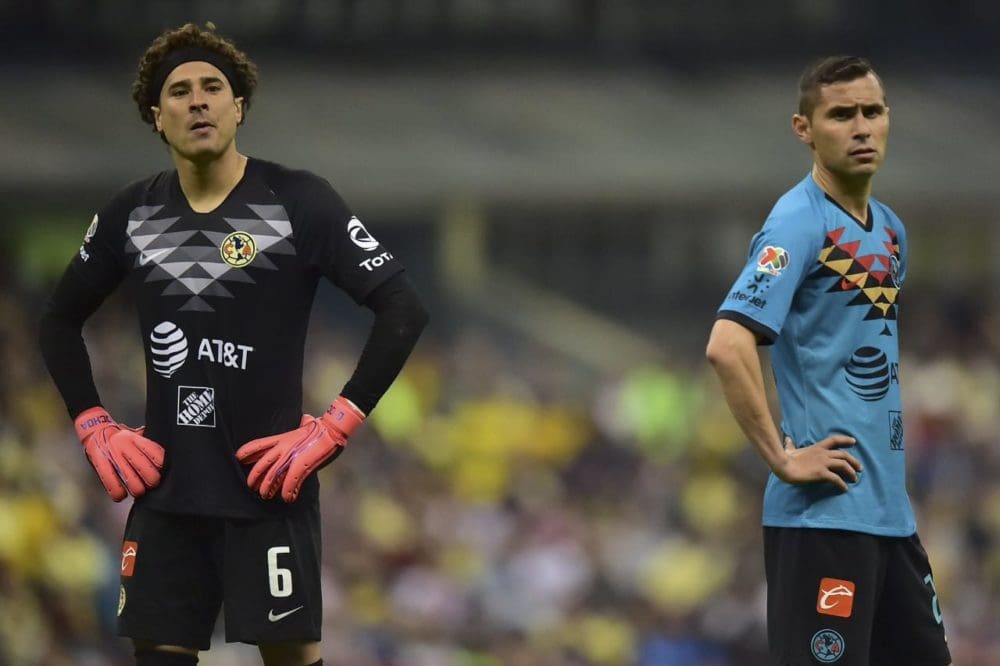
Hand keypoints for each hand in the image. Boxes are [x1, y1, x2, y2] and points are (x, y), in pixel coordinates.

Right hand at [74, 407, 164, 501]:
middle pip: (150, 474)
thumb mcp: (137, 434)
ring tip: (138, 489)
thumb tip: (170, 450)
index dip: (162, 467)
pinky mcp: (100, 467)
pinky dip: (119, 495)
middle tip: (151, 483)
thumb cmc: (121, 437)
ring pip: (135, 485)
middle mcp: (126, 447)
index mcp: (137, 439)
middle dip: (153, 482)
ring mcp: (113, 458)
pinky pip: (115, 489)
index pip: (158, 456)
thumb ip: (150, 441)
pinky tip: (121, 494)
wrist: (95, 431)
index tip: (161, 470)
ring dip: (138, 491)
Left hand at [236, 396, 364, 501]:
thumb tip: (306, 419)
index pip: (259, 444)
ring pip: (273, 475)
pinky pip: (290, 481)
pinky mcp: (301, 464)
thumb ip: (302, 424)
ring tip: (265, 496)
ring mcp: (292, 456)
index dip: (247, 451)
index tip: (238, 458)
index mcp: (283, 438)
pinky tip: (287, 498)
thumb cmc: (321, 427)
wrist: (332, 429)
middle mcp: (284, 447)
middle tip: (250, 487)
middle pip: (262, 463)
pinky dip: (287, 491)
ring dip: (268, 488)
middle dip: (254, 477)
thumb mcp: (306, 424)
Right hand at [773, 434, 861, 491]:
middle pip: (844, 455)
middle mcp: (823, 454)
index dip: (845, 440)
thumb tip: (787, 439)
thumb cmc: (786, 459)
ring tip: (855, 479)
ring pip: (843, 465)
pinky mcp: (821, 473)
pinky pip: (836, 479)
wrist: (783, 466)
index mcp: (817, 447)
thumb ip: (790, 445)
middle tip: (860, 469)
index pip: (834, 440)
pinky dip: (842, 484)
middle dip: (854, 462)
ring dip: (851, 473)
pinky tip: (844, 489)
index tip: (854, 442)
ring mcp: (823, 463)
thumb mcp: (789, 450)